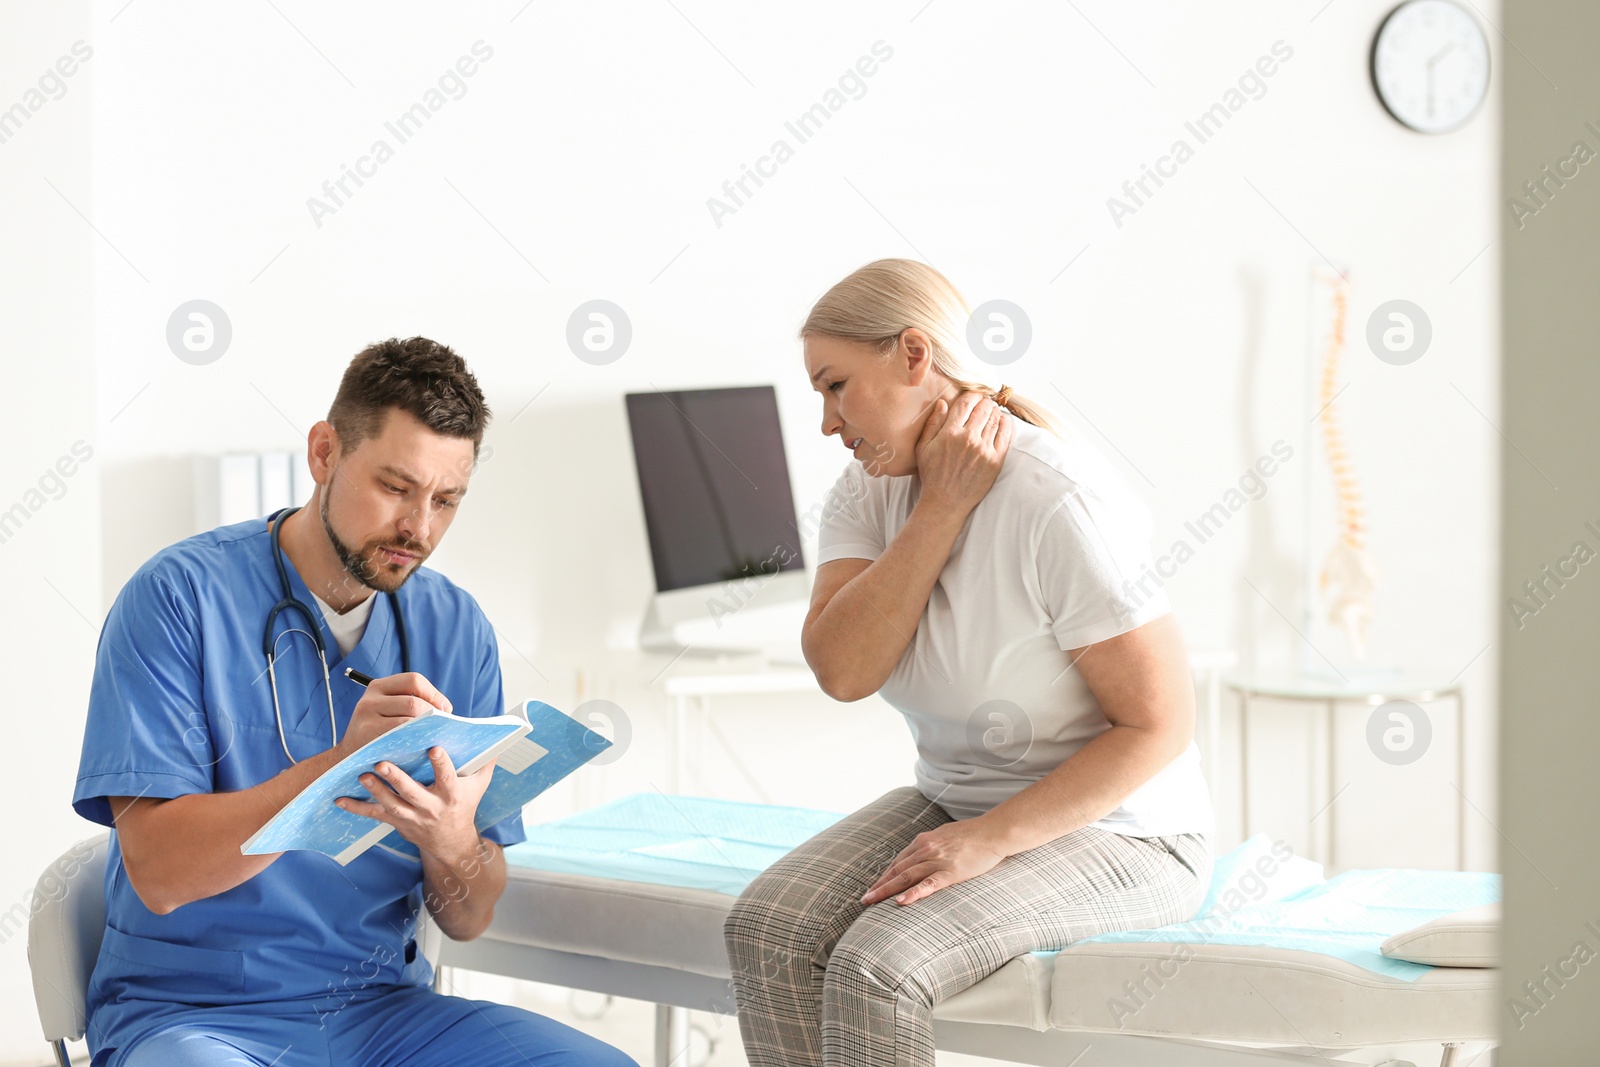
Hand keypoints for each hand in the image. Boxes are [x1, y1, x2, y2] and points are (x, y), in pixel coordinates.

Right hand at [333, 672, 452, 760]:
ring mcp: (366, 716)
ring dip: (427, 728)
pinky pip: (400, 734)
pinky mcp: (367, 734)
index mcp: (378, 687)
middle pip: (414, 701)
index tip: (445, 709)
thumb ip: (409, 703)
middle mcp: (370, 698)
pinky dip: (416, 738)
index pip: (414, 680)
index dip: (434, 694)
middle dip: (433, 714)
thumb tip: (446, 709)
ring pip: (408, 718)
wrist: (349, 757)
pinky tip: (421, 745)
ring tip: (434, 736)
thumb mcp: (387, 711)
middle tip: (442, 727)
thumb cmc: (378, 734)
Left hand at [334, 749, 495, 863]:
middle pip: (412, 793)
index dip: (442, 764)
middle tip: (382, 763)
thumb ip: (485, 761)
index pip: (448, 778)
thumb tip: (496, 734)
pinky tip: (340, 800)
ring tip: (362, 776)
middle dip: (396, 779)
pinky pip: (375, 815)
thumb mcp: (479, 785)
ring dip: (375, 791)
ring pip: (392, 804)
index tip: (435, 747)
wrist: (452, 843)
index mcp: (452, 795)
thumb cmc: (465, 805)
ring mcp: (412, 817)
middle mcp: (431, 807)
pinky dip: (356, 809)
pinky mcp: (397, 822)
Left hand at [859, 818, 1009, 906]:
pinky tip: (901, 901)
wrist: (993, 832)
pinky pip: (928, 884)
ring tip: (872, 902)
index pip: (898, 862)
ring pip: (906, 877)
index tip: (873, 888)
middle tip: (864, 899)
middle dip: (879, 885)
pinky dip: (913, 893)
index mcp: (923, 841)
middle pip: (897, 870)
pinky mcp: (951, 872)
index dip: (884, 876)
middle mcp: (926, 849)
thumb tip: (920, 856)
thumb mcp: (944, 835)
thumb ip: (931, 845)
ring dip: (886, 890)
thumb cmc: (972, 835)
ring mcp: (937, 860)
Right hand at [913, 392, 1012, 518]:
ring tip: (993, 410)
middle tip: (985, 402)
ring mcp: (984, 450)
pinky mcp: (995, 460)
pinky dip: (1006, 424)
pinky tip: (1003, 420)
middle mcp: (968, 439)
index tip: (975, 395)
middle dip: (985, 401)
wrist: (946, 502)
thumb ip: (933, 423)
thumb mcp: (923, 448)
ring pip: (995, 419)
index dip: (972, 394)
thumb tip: (943, 403)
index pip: (965, 403)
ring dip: (995, 411)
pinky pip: (1005, 435)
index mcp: (949, 433)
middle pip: (983, 408)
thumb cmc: (932, 475)